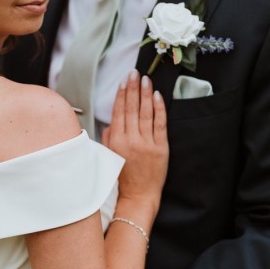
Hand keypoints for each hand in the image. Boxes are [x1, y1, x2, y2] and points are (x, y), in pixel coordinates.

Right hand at [102, 71, 167, 206]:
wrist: (139, 195)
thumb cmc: (122, 177)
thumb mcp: (109, 156)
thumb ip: (108, 137)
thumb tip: (111, 121)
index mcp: (116, 141)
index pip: (118, 112)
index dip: (121, 95)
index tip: (123, 81)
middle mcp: (130, 139)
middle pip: (131, 108)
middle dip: (132, 88)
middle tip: (134, 72)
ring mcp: (146, 143)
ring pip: (145, 112)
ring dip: (145, 93)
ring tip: (145, 79)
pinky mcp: (160, 147)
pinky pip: (160, 123)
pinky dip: (158, 108)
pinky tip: (157, 96)